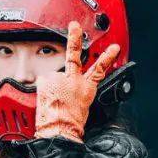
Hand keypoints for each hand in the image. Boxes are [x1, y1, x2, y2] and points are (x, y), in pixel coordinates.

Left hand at [35, 21, 120, 141]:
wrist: (59, 131)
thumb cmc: (71, 125)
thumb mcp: (83, 108)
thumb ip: (77, 93)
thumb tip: (68, 91)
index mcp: (87, 88)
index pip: (100, 69)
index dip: (108, 57)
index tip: (113, 48)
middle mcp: (74, 80)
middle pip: (74, 55)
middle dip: (74, 38)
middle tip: (74, 25)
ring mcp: (59, 79)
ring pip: (54, 77)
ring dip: (52, 87)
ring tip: (53, 101)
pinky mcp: (46, 81)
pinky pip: (43, 83)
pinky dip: (43, 90)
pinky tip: (47, 100)